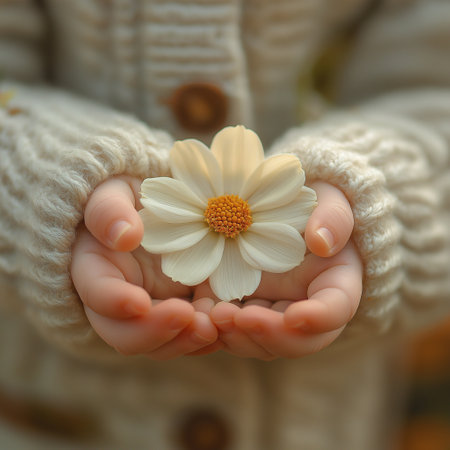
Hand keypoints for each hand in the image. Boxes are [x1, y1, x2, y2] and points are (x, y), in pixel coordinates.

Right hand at [70, 176, 219, 358]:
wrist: (154, 213)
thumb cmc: (130, 198)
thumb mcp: (114, 192)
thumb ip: (109, 211)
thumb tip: (124, 236)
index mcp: (95, 269)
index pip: (95, 292)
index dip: (113, 302)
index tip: (138, 303)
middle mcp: (118, 300)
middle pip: (123, 334)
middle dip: (154, 332)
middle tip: (187, 318)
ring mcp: (150, 312)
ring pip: (158, 344)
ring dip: (183, 341)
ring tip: (212, 326)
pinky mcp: (177, 313)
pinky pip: (187, 336)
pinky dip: (204, 336)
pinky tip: (225, 323)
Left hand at [197, 182, 361, 359]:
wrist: (279, 213)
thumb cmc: (310, 206)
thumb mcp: (329, 201)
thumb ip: (332, 218)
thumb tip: (321, 242)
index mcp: (334, 283)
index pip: (337, 309)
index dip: (321, 318)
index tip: (296, 317)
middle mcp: (306, 307)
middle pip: (298, 340)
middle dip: (271, 335)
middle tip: (243, 319)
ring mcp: (273, 313)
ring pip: (262, 343)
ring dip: (240, 337)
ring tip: (216, 315)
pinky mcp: (244, 309)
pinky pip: (232, 331)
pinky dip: (217, 329)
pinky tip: (199, 314)